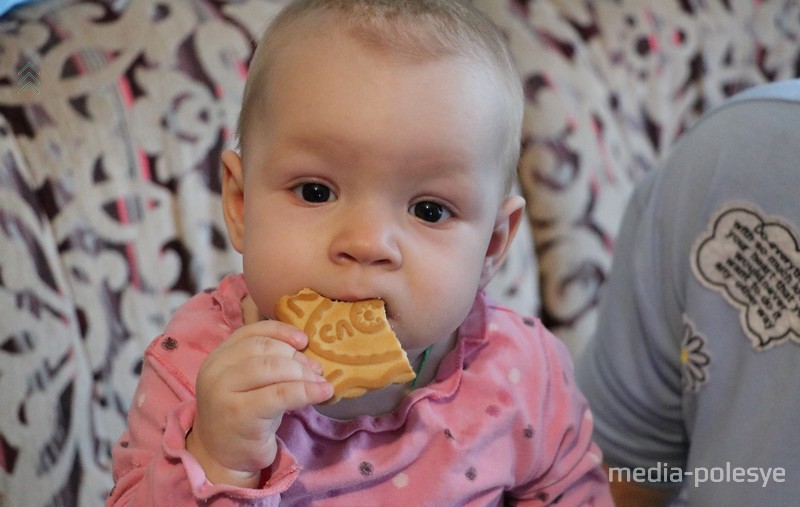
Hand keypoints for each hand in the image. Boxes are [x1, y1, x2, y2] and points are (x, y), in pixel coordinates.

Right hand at [186, 319, 332, 486]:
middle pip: (264, 349)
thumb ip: (268, 361)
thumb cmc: (244, 415)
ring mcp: (223, 392)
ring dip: (303, 373)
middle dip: (296, 357)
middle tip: (316, 370)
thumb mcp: (251, 382)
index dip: (281, 332)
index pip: (251, 332)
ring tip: (320, 382)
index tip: (304, 340)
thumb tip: (307, 348)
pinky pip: (279, 395)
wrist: (223, 457)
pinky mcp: (239, 414)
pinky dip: (306, 391)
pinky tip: (323, 393)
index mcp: (218, 357)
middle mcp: (215, 371)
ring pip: (272, 369)